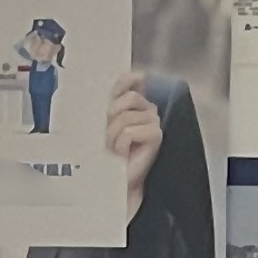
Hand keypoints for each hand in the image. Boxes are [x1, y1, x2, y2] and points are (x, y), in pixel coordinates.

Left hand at [105, 72, 159, 206]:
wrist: (113, 176)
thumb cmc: (105, 150)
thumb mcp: (101, 121)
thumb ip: (110, 100)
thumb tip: (122, 81)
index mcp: (133, 103)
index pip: (130, 81)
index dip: (123, 84)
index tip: (112, 98)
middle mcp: (147, 110)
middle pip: (129, 98)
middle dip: (112, 116)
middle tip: (107, 135)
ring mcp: (153, 123)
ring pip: (126, 117)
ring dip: (112, 135)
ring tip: (114, 148)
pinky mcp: (156, 136)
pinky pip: (130, 131)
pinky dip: (120, 144)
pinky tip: (123, 153)